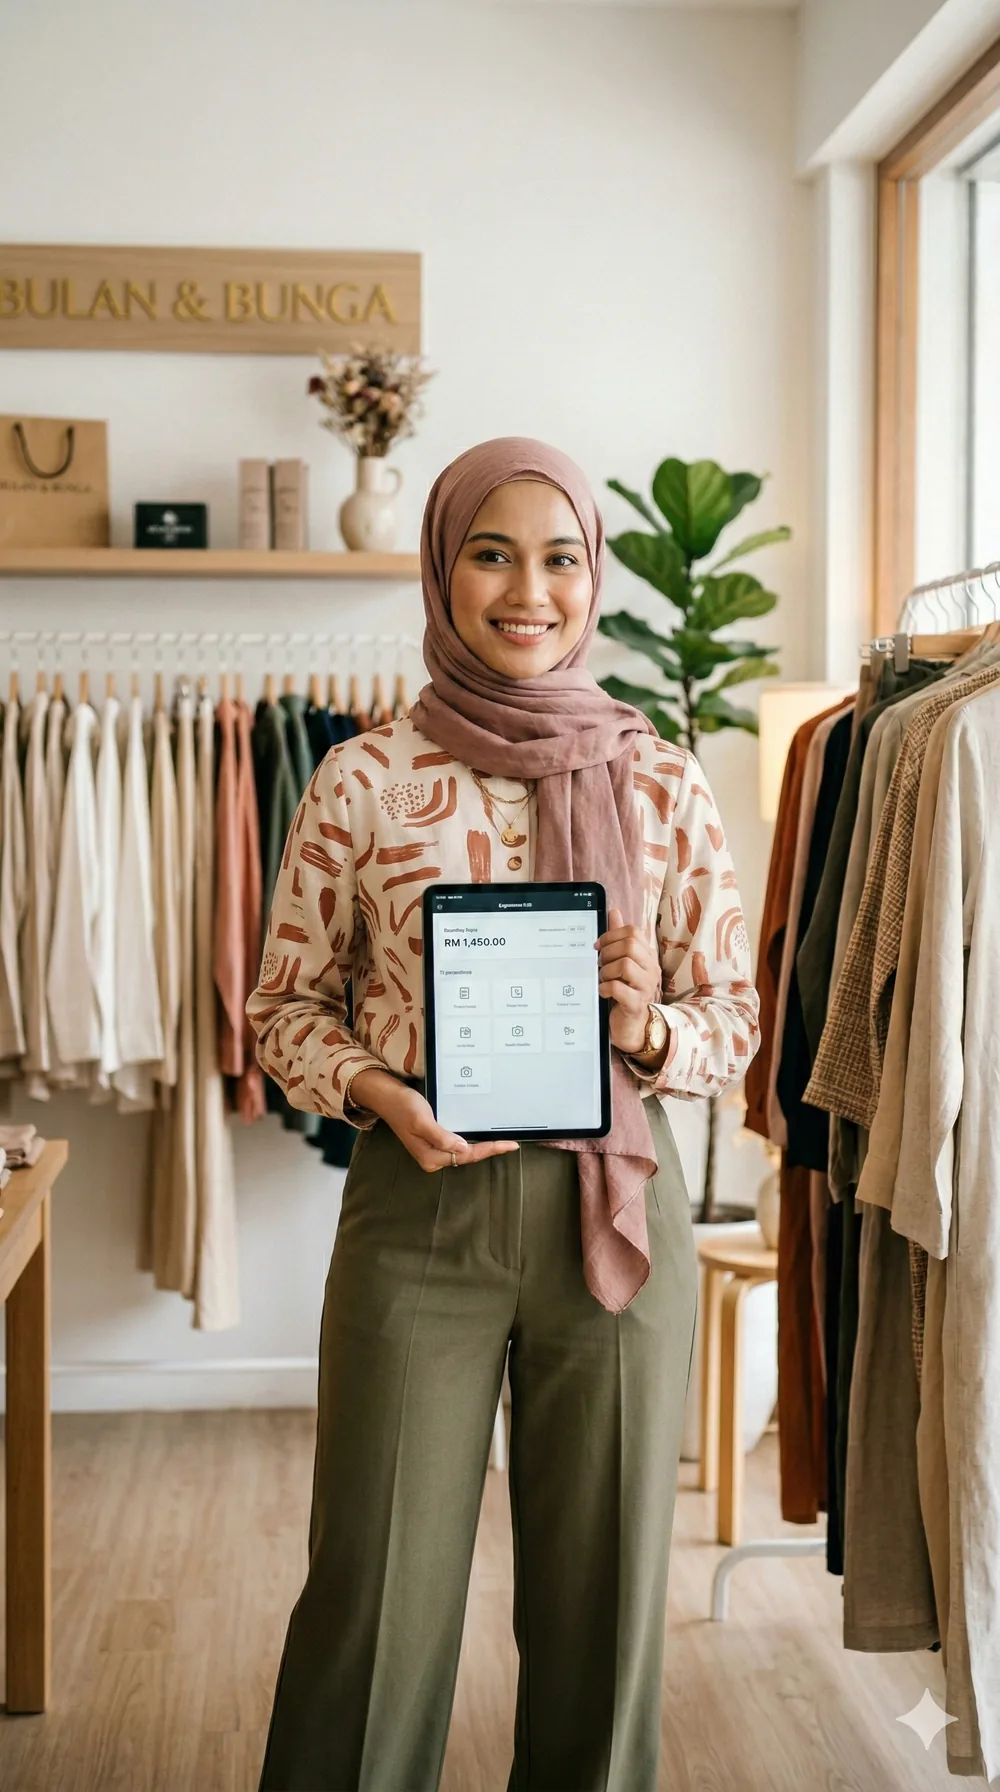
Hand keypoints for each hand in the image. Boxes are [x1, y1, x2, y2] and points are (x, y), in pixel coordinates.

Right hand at [348, 1068, 519, 1172]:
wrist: (387, 1096)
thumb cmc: (403, 1106)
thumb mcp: (422, 1121)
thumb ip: (442, 1137)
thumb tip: (463, 1148)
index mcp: (431, 1157)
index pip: (467, 1155)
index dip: (489, 1150)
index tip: (508, 1145)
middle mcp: (433, 1157)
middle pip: (468, 1156)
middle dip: (489, 1150)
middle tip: (512, 1144)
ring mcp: (433, 1149)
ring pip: (464, 1150)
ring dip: (482, 1146)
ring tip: (502, 1142)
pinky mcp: (434, 1139)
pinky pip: (458, 1142)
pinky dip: (472, 1139)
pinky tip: (482, 1134)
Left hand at [595, 906, 662, 1055]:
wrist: (633, 1027)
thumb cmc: (625, 992)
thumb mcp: (622, 963)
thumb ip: (619, 939)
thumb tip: (614, 911)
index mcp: (647, 956)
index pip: (633, 932)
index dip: (611, 935)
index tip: (597, 946)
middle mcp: (651, 969)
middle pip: (630, 946)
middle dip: (608, 952)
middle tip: (599, 964)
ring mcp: (646, 987)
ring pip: (625, 965)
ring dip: (606, 971)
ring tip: (602, 979)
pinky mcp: (636, 1004)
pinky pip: (619, 989)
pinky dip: (606, 988)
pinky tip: (603, 991)